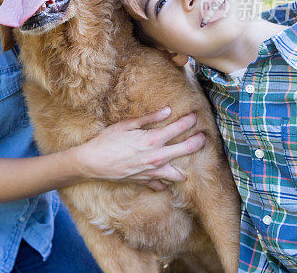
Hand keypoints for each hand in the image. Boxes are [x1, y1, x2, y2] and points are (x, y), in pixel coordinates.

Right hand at [73, 107, 205, 191]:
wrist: (93, 163)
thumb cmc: (107, 141)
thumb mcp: (126, 125)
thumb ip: (149, 118)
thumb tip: (167, 111)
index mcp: (152, 140)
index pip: (178, 129)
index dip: (189, 122)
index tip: (195, 117)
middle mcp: (157, 157)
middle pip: (186, 150)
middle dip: (198, 142)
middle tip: (203, 137)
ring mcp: (152, 172)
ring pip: (179, 174)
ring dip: (185, 168)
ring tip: (187, 162)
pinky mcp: (145, 181)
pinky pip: (162, 185)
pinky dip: (165, 182)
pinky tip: (166, 177)